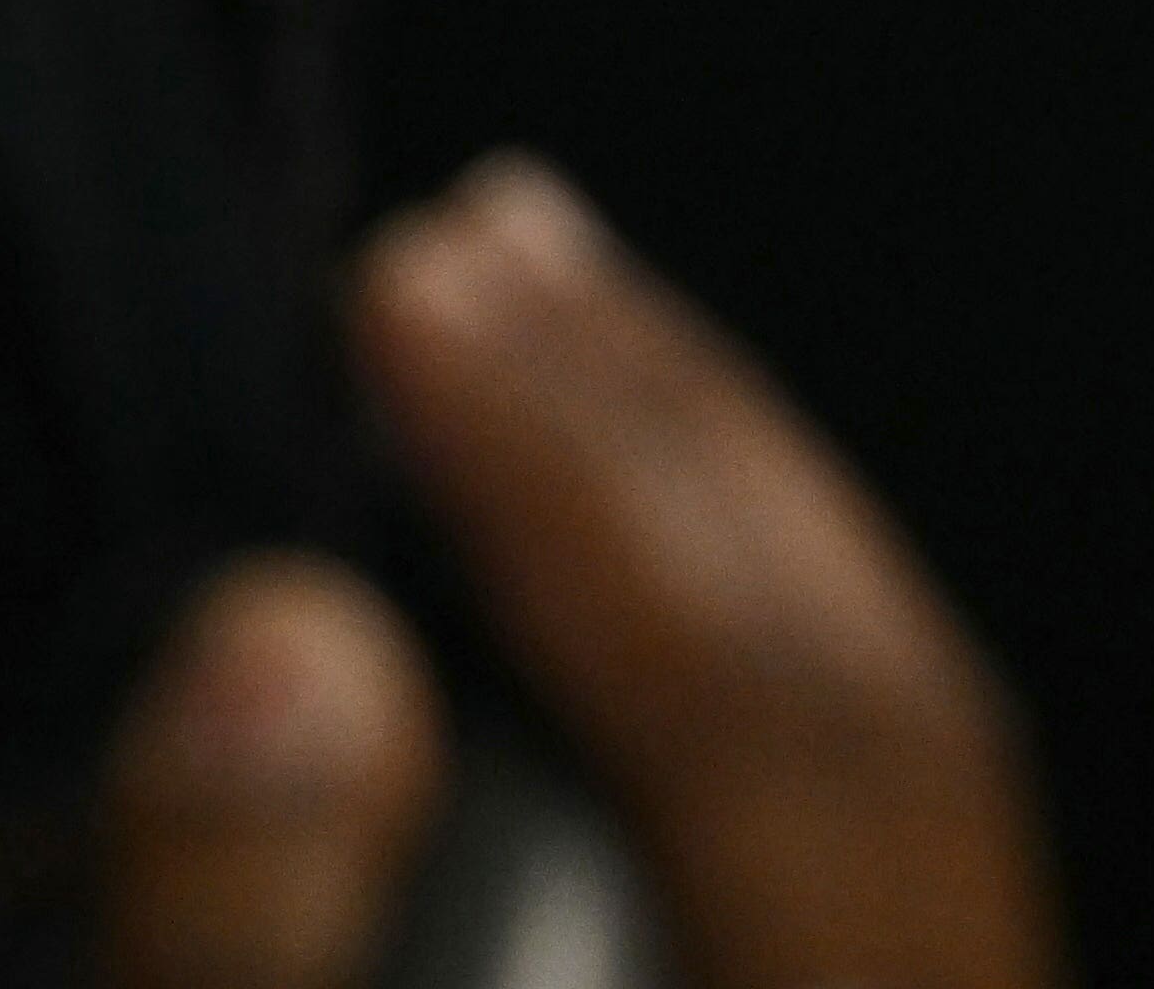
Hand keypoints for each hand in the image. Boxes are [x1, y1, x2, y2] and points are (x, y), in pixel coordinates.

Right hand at [93, 157, 1060, 988]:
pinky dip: (764, 660)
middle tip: (489, 237)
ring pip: (908, 753)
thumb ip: (245, 954)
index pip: (743, 721)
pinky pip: (894, 832)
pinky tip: (645, 569)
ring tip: (559, 323)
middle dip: (666, 437)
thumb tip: (278, 644)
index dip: (564, 476)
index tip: (408, 291)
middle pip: (874, 700)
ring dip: (727, 518)